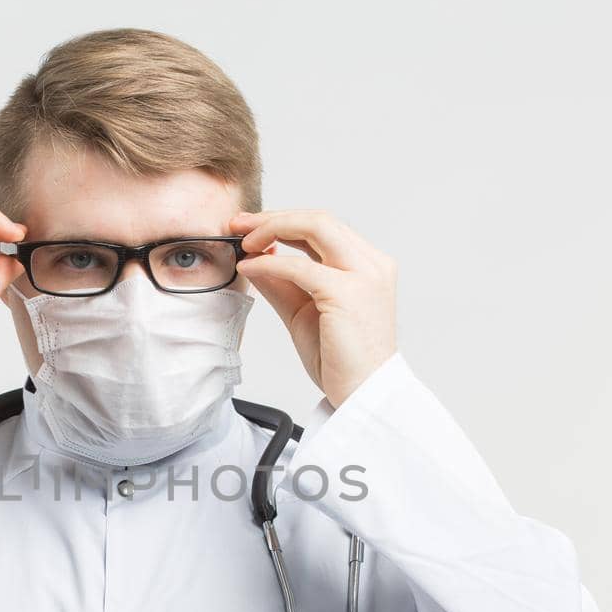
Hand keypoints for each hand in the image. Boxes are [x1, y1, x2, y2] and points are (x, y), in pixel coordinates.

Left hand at [229, 209, 397, 408]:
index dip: (284, 222)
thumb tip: (254, 259)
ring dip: (272, 228)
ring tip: (244, 241)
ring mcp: (363, 276)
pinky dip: (270, 262)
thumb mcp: (304, 312)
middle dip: (274, 217)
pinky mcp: (347, 293)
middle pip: (320, 219)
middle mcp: (371, 265)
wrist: (363, 394)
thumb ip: (282, 283)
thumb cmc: (341, 360)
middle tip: (239, 223)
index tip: (251, 227)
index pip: (324, 228)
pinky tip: (250, 267)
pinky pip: (299, 266)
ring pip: (315, 226)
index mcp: (367, 266)